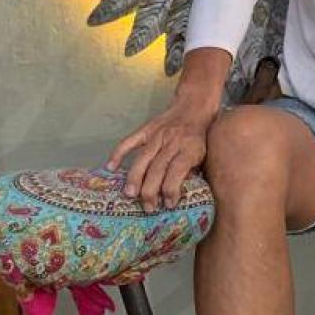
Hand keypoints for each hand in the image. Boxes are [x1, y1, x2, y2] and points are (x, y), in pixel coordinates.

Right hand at [106, 71, 224, 210]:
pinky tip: (111, 167)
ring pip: (143, 159)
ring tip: (131, 194)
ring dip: (135, 178)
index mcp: (189, 149)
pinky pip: (129, 141)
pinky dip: (118, 153)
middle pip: (158, 168)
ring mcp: (157, 135)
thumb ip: (191, 172)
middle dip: (151, 190)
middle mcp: (172, 142)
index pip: (177, 171)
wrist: (193, 107)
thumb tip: (178, 195)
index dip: (171, 189)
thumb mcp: (203, 155)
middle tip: (148, 207)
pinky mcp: (146, 129)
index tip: (168, 204)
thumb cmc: (199, 137)